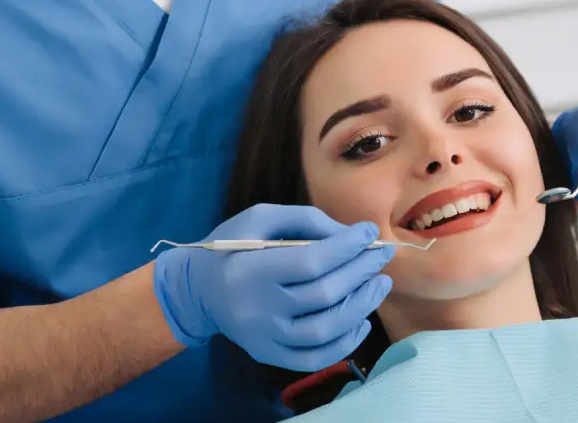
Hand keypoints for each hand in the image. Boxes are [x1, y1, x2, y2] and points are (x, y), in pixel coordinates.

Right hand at [152, 204, 393, 371]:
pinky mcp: (269, 355)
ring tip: (379, 284)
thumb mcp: (259, 218)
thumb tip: (349, 235)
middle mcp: (257, 309)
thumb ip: (304, 220)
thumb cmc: (232, 247)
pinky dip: (345, 343)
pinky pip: (315, 358)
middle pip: (324, 295)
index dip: (347, 246)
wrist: (198, 290)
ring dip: (362, 306)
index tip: (368, 232)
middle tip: (380, 255)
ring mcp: (264, 338)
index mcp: (250, 269)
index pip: (312, 261)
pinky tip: (361, 320)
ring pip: (325, 330)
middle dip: (361, 272)